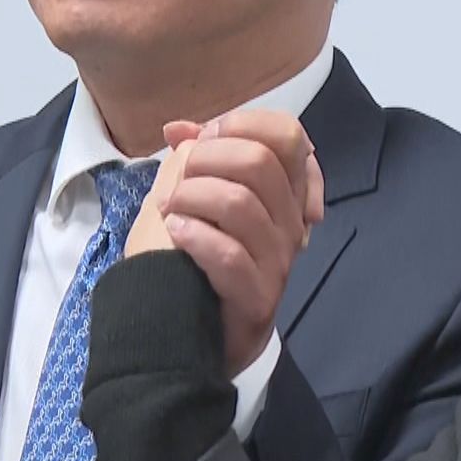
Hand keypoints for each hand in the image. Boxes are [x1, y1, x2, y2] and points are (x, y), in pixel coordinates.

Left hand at [126, 112, 322, 375]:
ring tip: (169, 212)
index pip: (289, 136)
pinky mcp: (260, 298)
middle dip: (206, 160)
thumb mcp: (184, 202)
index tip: (204, 139)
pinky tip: (176, 234)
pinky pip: (229, 254)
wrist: (178, 336)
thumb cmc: (182, 263)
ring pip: (241, 203)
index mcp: (283, 194)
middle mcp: (290, 224)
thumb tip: (179, 129)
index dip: (244, 124)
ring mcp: (279, 263)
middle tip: (178, 183)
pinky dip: (194, 236)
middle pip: (261, 162)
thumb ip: (189, 161)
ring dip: (191, 197)